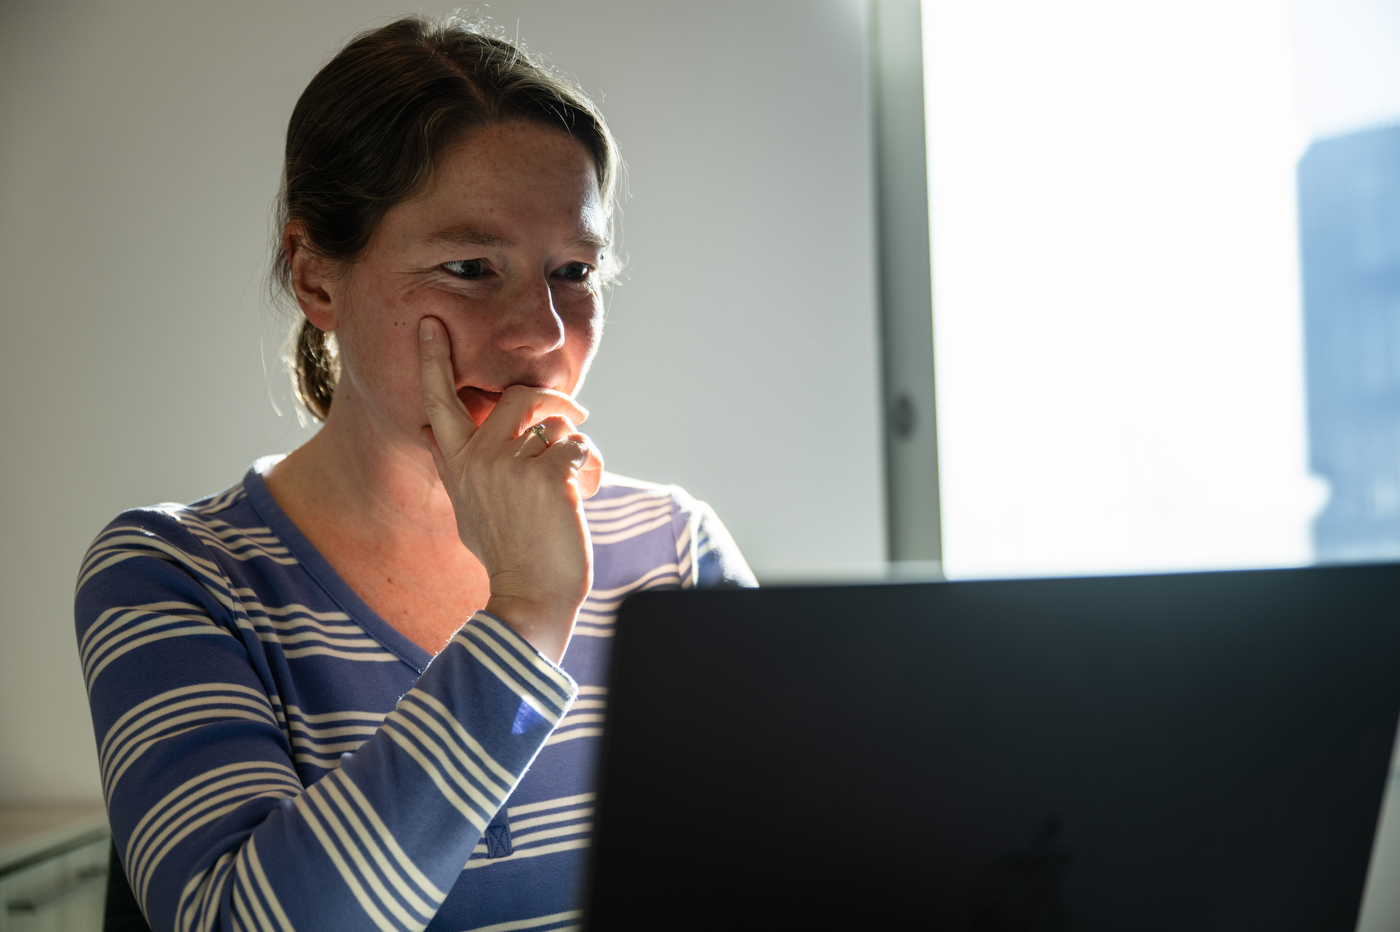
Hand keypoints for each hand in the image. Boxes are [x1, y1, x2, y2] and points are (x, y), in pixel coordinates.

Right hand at [418, 316, 602, 662]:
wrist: (528, 598)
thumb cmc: (507, 556)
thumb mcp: (467, 508)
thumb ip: (458, 467)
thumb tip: (436, 431)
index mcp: (456, 464)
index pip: (439, 401)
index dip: (433, 360)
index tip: (430, 324)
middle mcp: (478, 459)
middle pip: (520, 397)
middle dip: (554, 400)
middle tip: (575, 412)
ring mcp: (511, 465)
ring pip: (555, 423)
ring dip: (575, 445)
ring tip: (578, 475)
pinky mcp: (548, 476)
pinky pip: (580, 448)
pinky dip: (591, 469)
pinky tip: (586, 495)